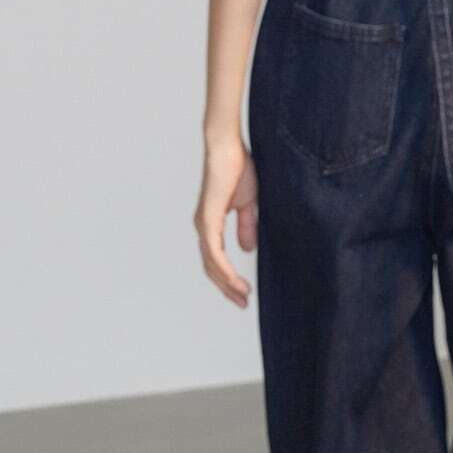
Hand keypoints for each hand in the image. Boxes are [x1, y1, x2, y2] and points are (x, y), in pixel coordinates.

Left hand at [195, 134, 257, 306]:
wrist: (229, 148)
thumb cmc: (238, 169)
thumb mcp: (249, 204)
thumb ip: (246, 226)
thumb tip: (247, 249)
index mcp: (211, 223)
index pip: (216, 259)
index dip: (228, 278)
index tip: (243, 293)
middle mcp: (203, 227)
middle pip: (211, 267)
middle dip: (227, 288)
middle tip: (243, 303)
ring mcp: (203, 225)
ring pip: (211, 264)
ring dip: (227, 283)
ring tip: (242, 297)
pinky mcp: (208, 220)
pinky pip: (214, 252)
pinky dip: (224, 269)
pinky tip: (235, 281)